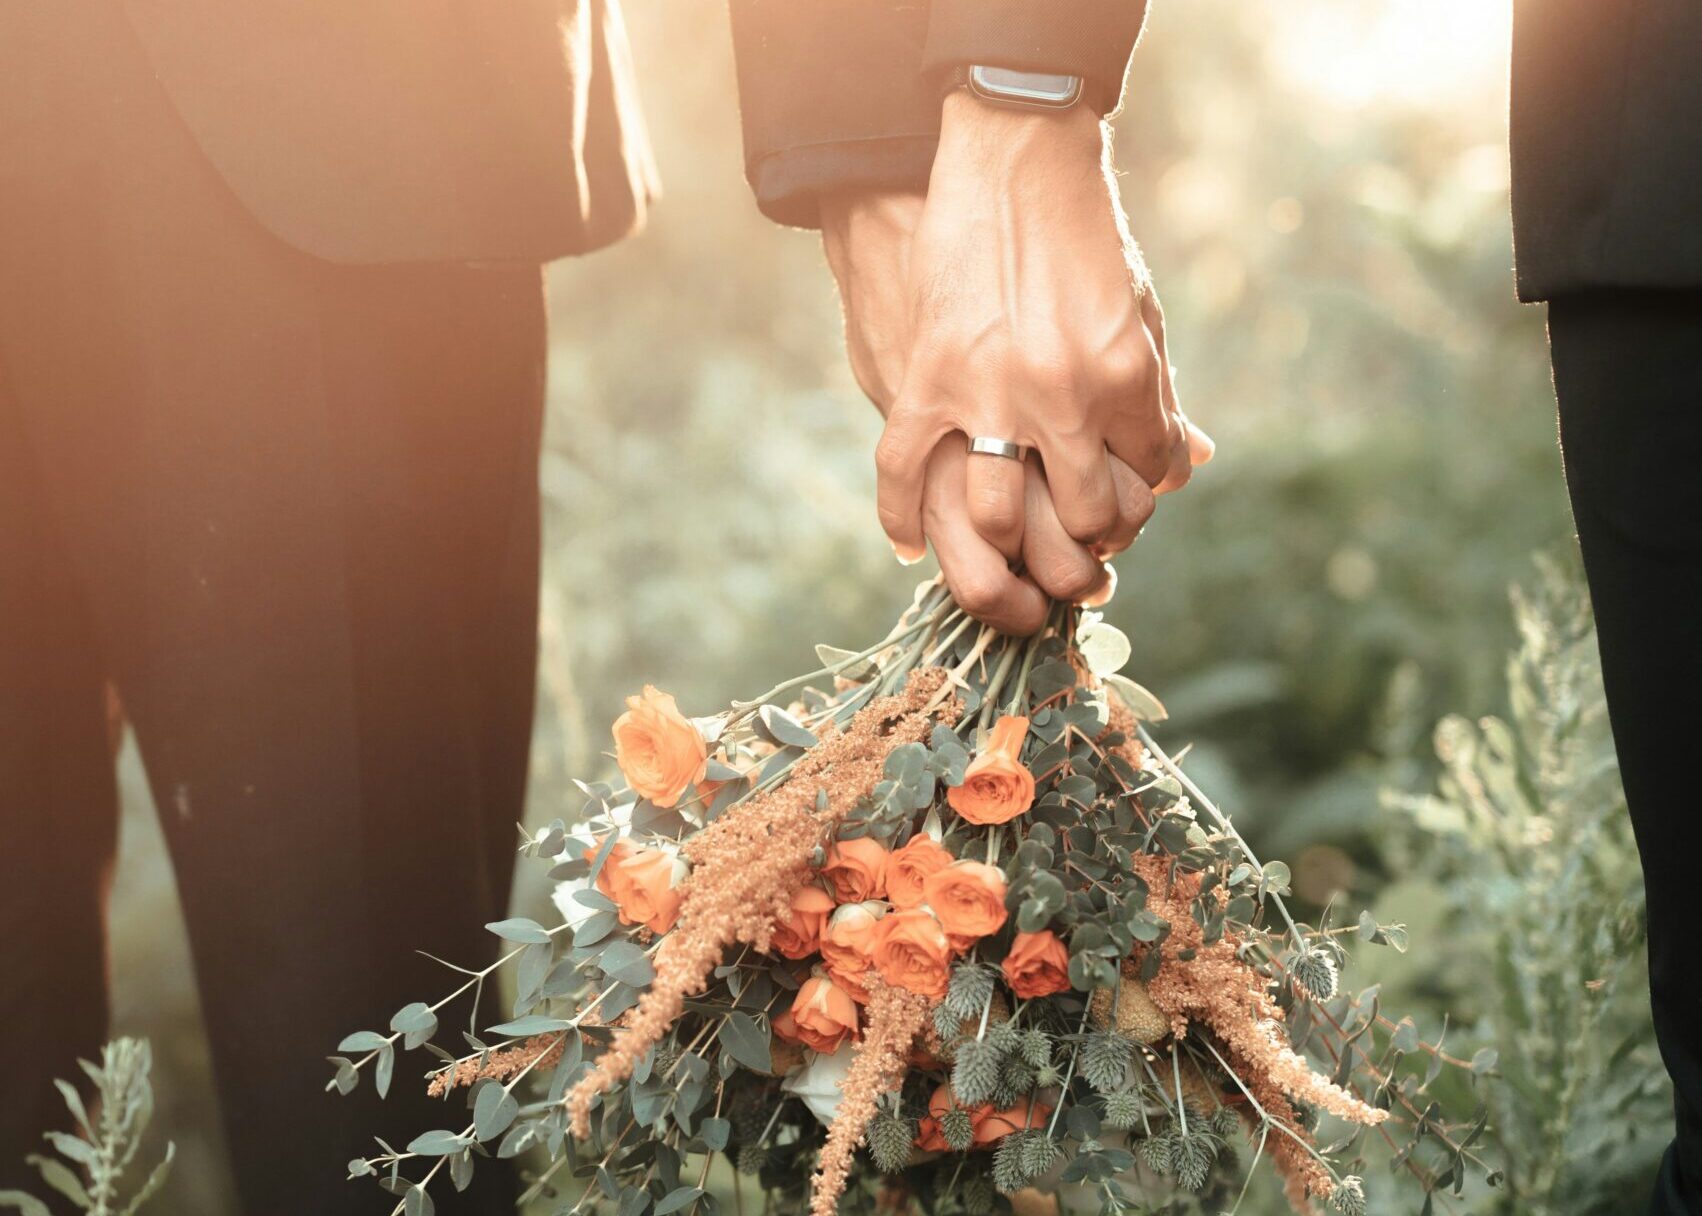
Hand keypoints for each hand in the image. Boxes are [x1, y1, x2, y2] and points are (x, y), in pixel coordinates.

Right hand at [867, 91, 1209, 563]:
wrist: (1013, 159)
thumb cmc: (1084, 235)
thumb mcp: (1139, 308)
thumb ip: (1159, 392)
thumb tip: (1189, 464)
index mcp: (1126, 376)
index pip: (1147, 480)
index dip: (1137, 500)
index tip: (1120, 503)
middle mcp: (1063, 396)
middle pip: (1082, 519)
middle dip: (1084, 545)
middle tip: (1074, 549)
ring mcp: (990, 392)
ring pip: (998, 520)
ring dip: (1006, 547)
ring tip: (1008, 546)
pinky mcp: (926, 377)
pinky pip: (904, 473)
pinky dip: (902, 519)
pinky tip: (911, 544)